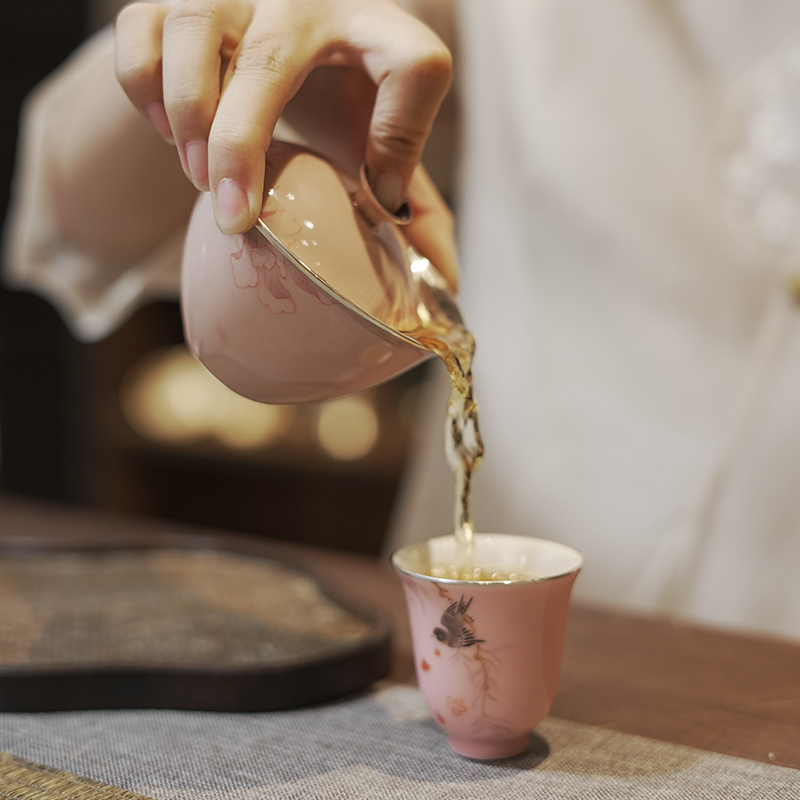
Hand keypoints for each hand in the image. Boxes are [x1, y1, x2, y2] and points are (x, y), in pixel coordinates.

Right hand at [115, 0, 454, 285]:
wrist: (271, 38)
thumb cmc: (336, 98)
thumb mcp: (374, 143)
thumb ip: (413, 205)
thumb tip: (444, 285)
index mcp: (376, 33)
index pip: (416, 67)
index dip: (403, 134)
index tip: (379, 199)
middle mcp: (306, 0)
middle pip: (271, 59)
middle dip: (242, 147)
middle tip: (235, 216)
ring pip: (196, 30)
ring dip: (188, 115)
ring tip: (199, 176)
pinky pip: (140, 28)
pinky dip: (141, 85)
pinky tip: (167, 130)